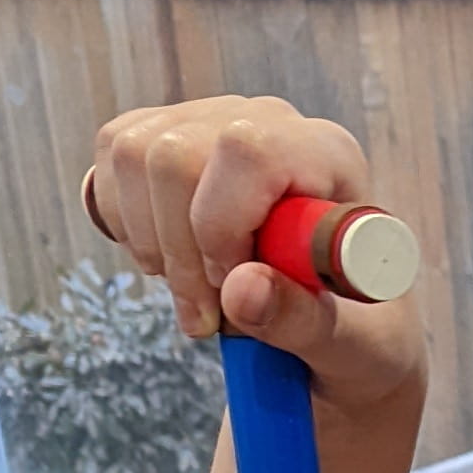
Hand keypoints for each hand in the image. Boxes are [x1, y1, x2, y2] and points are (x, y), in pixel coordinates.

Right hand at [86, 95, 425, 424]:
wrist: (341, 335)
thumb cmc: (360, 340)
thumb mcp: (353, 349)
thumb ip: (305, 322)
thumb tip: (240, 289)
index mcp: (329, 158)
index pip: (247, 151)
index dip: (220, 227)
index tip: (232, 289)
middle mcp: (270, 124)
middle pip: (174, 154)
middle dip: (177, 250)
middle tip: (207, 315)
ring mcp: (214, 123)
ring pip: (132, 153)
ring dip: (150, 242)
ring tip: (195, 294)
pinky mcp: (168, 137)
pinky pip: (112, 155)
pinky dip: (124, 222)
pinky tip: (168, 259)